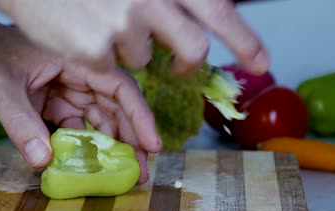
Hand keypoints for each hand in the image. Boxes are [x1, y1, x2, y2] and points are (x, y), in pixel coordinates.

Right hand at [0, 0, 269, 74]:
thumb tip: (193, 16)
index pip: (217, 11)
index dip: (244, 39)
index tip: (260, 62)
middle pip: (192, 48)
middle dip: (186, 61)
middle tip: (177, 65)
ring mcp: (121, 26)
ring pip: (143, 57)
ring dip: (127, 48)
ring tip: (100, 22)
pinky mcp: (94, 51)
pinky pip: (111, 67)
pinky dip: (100, 56)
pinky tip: (82, 33)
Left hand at [0, 22, 161, 183]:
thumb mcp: (0, 88)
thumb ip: (20, 123)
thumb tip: (44, 161)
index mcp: (75, 59)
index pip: (119, 87)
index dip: (140, 116)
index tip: (152, 145)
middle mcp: (79, 74)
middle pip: (115, 107)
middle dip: (130, 139)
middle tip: (139, 172)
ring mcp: (68, 89)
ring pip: (99, 118)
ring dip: (111, 145)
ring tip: (122, 173)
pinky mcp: (57, 102)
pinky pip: (77, 126)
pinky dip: (84, 145)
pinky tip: (89, 165)